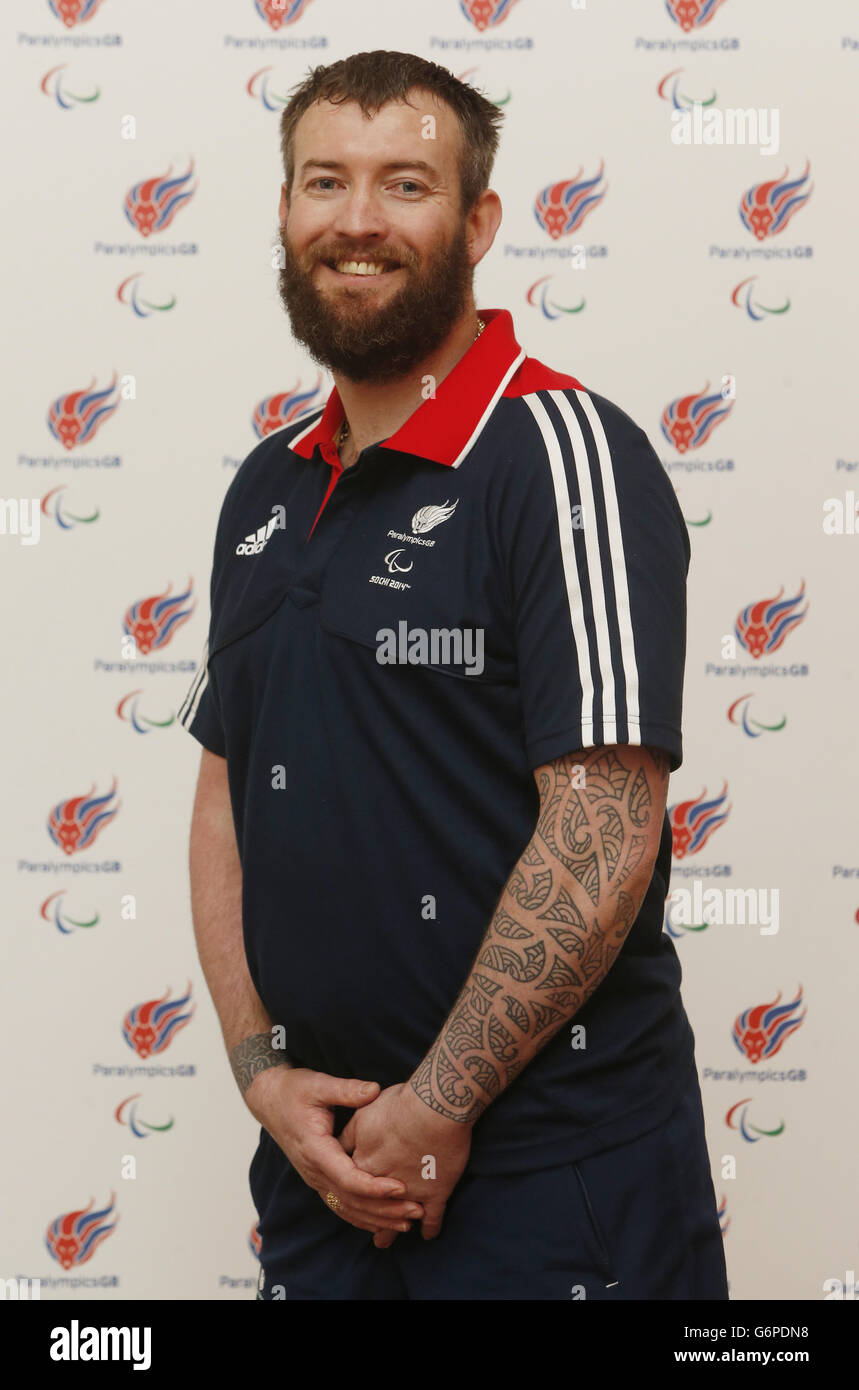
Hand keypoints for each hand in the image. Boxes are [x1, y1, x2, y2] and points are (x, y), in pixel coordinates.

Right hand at [244, 1066, 424, 1235]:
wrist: (270, 1099)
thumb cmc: (294, 1090)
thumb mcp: (318, 1084)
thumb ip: (346, 1090)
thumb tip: (374, 1090)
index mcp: (315, 1149)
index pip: (347, 1178)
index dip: (375, 1187)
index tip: (401, 1188)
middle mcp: (314, 1171)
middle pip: (351, 1200)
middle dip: (384, 1209)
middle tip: (416, 1211)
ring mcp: (315, 1178)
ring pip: (346, 1208)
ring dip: (377, 1218)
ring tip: (408, 1222)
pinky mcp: (319, 1179)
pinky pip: (340, 1206)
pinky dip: (362, 1217)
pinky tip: (382, 1223)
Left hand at [340, 1082, 471, 1247]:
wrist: (436, 1105)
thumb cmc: (400, 1103)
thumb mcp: (364, 1112)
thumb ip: (350, 1132)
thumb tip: (340, 1144)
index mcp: (363, 1162)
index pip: (352, 1183)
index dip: (351, 1192)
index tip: (351, 1200)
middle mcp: (382, 1182)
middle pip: (371, 1205)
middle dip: (372, 1218)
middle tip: (372, 1232)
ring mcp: (410, 1191)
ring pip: (399, 1216)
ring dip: (397, 1227)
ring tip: (396, 1234)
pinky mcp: (435, 1193)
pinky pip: (432, 1218)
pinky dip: (430, 1227)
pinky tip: (429, 1234)